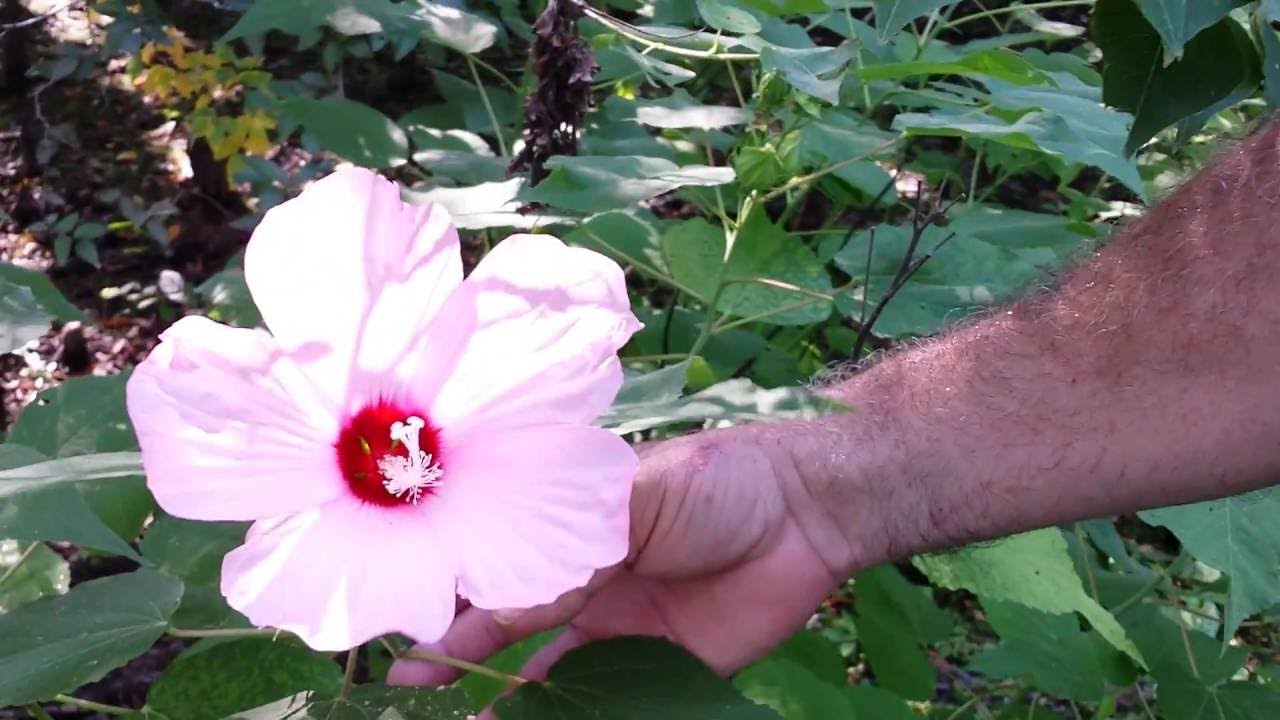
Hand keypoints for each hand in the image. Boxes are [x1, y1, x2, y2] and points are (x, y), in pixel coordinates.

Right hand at [388, 423, 846, 688]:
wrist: (808, 512)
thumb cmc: (715, 480)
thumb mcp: (635, 496)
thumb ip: (570, 544)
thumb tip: (497, 593)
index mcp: (570, 530)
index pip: (494, 567)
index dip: (448, 598)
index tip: (400, 629)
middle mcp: (584, 583)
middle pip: (509, 628)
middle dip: (457, 657)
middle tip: (405, 695)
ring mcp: (621, 631)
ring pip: (548, 679)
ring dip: (505, 704)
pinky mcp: (662, 672)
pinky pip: (607, 707)